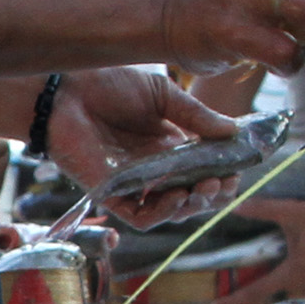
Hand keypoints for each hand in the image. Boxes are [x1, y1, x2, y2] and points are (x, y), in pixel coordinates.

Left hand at [35, 69, 236, 226]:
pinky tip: (176, 198)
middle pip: (194, 195)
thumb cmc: (109, 85)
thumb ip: (195, 115)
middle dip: (214, 194)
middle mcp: (156, 169)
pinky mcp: (113, 194)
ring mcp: (135, 184)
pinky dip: (163, 214)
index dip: (225, 173)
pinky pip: (142, 218)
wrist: (67, 90)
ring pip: (172, 211)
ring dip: (193, 206)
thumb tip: (233, 131)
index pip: (206, 170)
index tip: (237, 167)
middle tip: (222, 182)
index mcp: (171, 145)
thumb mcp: (162, 95)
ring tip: (204, 189)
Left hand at [206, 177, 304, 303]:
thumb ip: (262, 209)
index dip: (232, 302)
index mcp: (292, 272)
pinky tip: (293, 297)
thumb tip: (235, 205)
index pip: (255, 293)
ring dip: (278, 302)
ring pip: (291, 303)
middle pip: (272, 303)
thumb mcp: (292, 211)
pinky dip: (298, 298)